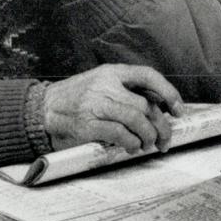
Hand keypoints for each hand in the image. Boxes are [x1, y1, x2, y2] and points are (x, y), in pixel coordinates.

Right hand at [42, 64, 181, 152]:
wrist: (42, 110)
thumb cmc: (75, 99)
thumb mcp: (100, 84)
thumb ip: (124, 91)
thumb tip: (158, 110)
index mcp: (111, 72)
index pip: (147, 75)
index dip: (168, 92)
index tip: (178, 109)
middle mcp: (106, 85)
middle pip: (146, 105)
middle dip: (161, 126)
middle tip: (165, 140)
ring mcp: (96, 104)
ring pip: (136, 120)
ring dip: (148, 137)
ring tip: (148, 145)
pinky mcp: (88, 124)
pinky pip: (120, 134)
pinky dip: (131, 143)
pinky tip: (132, 147)